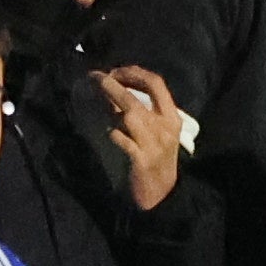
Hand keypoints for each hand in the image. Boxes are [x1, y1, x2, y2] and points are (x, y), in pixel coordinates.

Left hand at [93, 66, 188, 212]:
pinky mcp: (140, 160)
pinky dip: (111, 131)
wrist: (163, 194)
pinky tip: (105, 129)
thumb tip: (119, 89)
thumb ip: (148, 112)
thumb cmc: (159, 159)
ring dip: (109, 103)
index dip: (134, 72)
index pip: (156, 83)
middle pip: (136, 96)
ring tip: (93, 96)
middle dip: (112, 83)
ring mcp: (152, 144)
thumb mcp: (161, 132)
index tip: (116, 71)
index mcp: (172, 117)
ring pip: (129, 115)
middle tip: (95, 77)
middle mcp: (164, 127)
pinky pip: (121, 139)